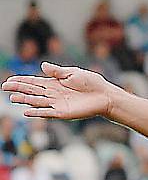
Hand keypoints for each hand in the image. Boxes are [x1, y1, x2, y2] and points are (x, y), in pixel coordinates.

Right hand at [2, 62, 123, 119]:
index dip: (21, 81)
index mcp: (55, 83)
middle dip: (18, 90)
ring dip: (25, 100)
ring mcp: (58, 104)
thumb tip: (42, 66)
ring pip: (37, 102)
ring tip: (12, 99)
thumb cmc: (91, 83)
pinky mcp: (64, 113)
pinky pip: (48, 113)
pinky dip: (37, 112)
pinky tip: (26, 112)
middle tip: (4, 88)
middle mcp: (54, 94)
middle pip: (32, 91)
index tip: (8, 81)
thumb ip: (57, 71)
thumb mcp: (73, 73)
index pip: (34, 82)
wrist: (105, 95)